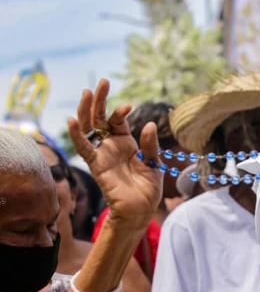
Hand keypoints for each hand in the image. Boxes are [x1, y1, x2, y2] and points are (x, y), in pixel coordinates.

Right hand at [69, 80, 162, 225]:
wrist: (140, 209)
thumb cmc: (148, 188)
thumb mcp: (154, 163)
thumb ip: (150, 145)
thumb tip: (148, 124)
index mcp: (126, 142)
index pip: (118, 120)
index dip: (120, 111)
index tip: (127, 106)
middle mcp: (111, 145)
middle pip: (100, 118)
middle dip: (100, 100)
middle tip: (102, 82)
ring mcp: (102, 153)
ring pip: (89, 128)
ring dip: (86, 110)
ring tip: (87, 92)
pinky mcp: (97, 164)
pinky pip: (84, 148)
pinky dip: (77, 135)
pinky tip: (72, 120)